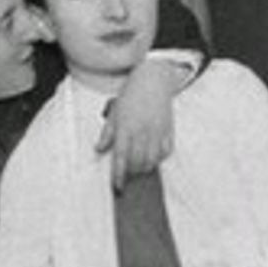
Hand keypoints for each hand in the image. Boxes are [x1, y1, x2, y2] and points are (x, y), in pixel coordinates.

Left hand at [97, 60, 177, 188]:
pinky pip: (166, 152)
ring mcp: (157, 131)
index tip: (117, 187)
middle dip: (132, 173)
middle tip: (128, 173)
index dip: (118, 175)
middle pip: (137, 163)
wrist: (152, 80)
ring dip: (145, 168)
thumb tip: (98, 149)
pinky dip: (159, 158)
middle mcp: (142, 131)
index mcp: (125, 127)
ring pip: (152, 160)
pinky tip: (153, 156)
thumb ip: (107, 133)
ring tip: (139, 167)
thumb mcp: (114, 112)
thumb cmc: (131, 95)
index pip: (120, 158)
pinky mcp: (169, 130)